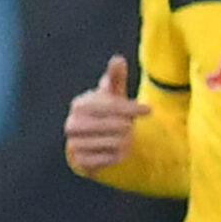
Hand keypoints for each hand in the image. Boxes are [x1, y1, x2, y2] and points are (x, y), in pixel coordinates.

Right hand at [64, 56, 150, 170]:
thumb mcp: (113, 94)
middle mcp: (72, 124)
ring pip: (114, 142)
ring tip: (125, 138)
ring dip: (125, 140)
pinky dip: (119, 154)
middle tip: (131, 127)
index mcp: (79, 104)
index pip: (110, 105)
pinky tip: (119, 150)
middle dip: (128, 126)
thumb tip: (118, 59)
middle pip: (113, 125)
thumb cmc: (106, 111)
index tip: (149, 110)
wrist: (92, 139)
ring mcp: (74, 144)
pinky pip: (109, 158)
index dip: (131, 107)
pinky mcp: (80, 162)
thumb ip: (115, 77)